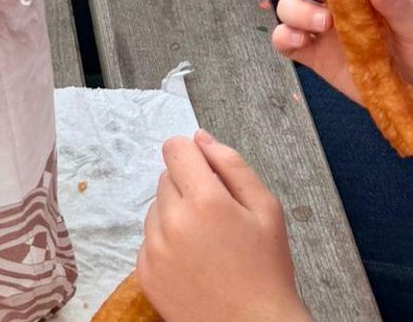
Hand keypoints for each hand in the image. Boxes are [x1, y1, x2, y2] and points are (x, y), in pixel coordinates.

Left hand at [137, 133, 307, 321]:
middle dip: (188, 189)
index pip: (175, 148)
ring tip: (207, 246)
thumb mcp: (267, 210)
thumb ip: (232, 165)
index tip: (207, 175)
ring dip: (175, 217)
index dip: (193, 157)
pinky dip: (165, 245)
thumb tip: (201, 138)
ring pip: (156, 209)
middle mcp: (172, 222)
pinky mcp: (145, 273)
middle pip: (167, 178)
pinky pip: (148, 240)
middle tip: (217, 221)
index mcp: (205, 201)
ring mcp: (155, 249)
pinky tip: (193, 264)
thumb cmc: (267, 273)